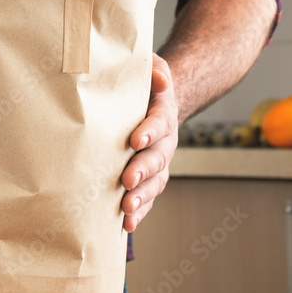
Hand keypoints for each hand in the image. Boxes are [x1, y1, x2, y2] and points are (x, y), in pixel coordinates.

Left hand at [121, 54, 177, 231]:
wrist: (152, 102)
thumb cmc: (143, 85)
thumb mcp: (149, 68)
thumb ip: (153, 69)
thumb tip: (159, 77)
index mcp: (163, 113)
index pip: (158, 122)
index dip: (149, 131)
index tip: (135, 140)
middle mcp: (165, 141)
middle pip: (158, 158)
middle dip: (143, 170)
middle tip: (127, 180)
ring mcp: (159, 162)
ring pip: (156, 182)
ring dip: (142, 197)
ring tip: (127, 209)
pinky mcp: (149, 178)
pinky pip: (149, 196)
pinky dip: (140, 211)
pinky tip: (127, 224)